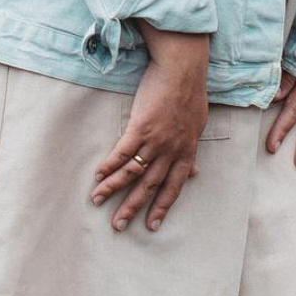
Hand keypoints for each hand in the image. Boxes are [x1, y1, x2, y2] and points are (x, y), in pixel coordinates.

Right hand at [90, 27, 208, 233]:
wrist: (182, 69)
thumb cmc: (190, 93)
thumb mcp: (197, 125)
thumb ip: (191, 150)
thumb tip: (195, 170)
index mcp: (186, 152)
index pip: (174, 187)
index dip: (161, 207)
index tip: (151, 226)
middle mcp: (171, 151)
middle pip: (149, 186)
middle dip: (132, 207)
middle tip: (118, 225)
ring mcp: (155, 140)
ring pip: (132, 172)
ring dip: (113, 188)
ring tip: (97, 200)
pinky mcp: (140, 126)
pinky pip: (122, 152)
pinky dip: (109, 165)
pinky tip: (98, 175)